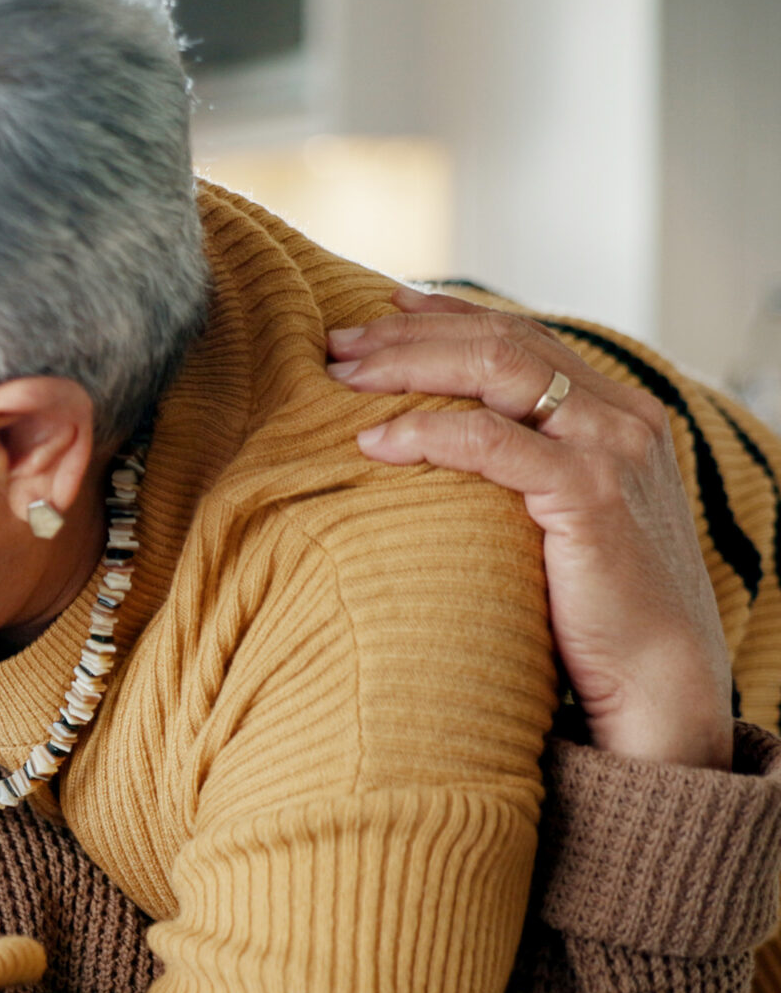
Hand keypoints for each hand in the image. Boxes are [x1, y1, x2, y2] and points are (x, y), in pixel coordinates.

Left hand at [332, 286, 733, 768]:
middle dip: (411, 335)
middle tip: (338, 343)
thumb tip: (433, 437)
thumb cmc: (590, 606)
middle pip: (503, 342)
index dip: (446, 316)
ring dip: (409, 366)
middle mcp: (622, 417)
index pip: (524, 335)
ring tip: (342, 378)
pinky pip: (493, 443)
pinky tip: (374, 441)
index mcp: (619, 411)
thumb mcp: (557, 516)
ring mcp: (612, 450)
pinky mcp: (590, 495)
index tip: (378, 311)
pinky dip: (426, 433)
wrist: (655, 681)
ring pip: (498, 372)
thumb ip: (520, 466)